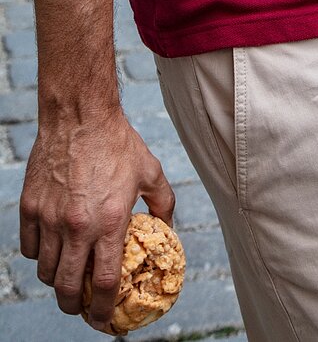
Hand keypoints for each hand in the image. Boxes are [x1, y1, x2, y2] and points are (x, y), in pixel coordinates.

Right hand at [19, 110, 174, 330]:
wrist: (80, 116)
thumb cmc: (117, 143)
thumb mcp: (151, 172)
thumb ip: (163, 204)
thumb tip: (168, 230)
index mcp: (109, 222)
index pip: (105, 284)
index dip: (105, 312)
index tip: (107, 322)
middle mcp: (77, 226)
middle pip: (68, 289)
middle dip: (75, 307)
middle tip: (82, 307)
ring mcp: (50, 219)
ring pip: (47, 273)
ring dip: (58, 282)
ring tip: (69, 275)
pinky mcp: (30, 208)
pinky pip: (31, 249)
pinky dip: (41, 256)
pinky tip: (53, 248)